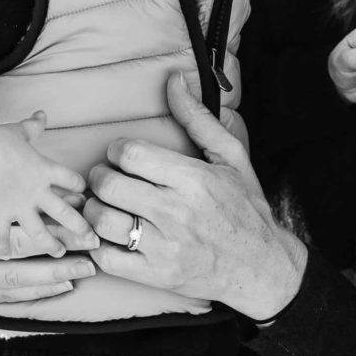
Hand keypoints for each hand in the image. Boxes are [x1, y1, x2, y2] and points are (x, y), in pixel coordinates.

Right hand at [0, 112, 92, 256]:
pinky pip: (3, 238)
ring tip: (60, 252)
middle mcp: (36, 191)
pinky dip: (5, 248)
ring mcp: (17, 206)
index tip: (83, 194)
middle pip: (64, 213)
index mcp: (45, 169)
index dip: (79, 187)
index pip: (72, 180)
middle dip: (80, 226)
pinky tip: (8, 256)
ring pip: (40, 232)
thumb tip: (42, 113)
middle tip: (92, 238)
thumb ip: (34, 126)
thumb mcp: (20, 130)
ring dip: (51, 244)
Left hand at [83, 73, 307, 321]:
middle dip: (99, 176)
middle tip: (107, 176)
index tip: (121, 153)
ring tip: (105, 204)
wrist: (261, 266)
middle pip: (110, 186)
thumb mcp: (230, 156)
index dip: (117, 149)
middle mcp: (176, 212)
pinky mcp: (155, 275)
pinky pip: (107, 259)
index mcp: (193, 178)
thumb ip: (198, 117)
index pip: (131, 154)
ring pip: (102, 222)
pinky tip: (110, 235)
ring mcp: (164, 247)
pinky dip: (98, 245)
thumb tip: (173, 80)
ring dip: (94, 209)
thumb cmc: (245, 206)